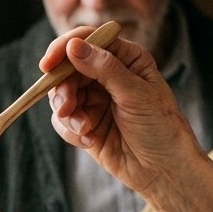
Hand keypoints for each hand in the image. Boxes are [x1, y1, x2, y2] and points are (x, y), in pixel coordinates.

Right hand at [38, 26, 192, 197]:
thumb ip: (105, 69)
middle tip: (67, 106)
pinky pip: (63, 120)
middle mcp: (106, 75)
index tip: (48, 65)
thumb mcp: (136, 94)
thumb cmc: (161, 128)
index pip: (88, 41)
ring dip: (67, 112)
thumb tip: (73, 46)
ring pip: (61, 95)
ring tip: (84, 128)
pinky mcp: (85, 123)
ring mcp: (94, 99)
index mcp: (125, 58)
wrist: (164, 170)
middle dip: (63, 88)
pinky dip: (71, 130)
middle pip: (68, 68)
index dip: (64, 48)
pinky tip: (90, 140)